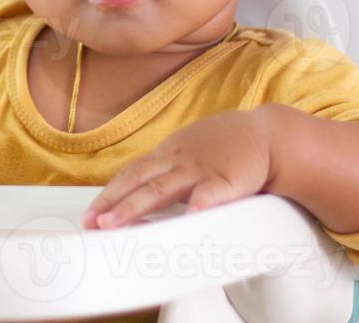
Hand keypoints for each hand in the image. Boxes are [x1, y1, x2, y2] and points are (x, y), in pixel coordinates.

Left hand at [81, 107, 276, 228]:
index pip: (130, 174)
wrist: (269, 135)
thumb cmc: (225, 147)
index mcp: (168, 155)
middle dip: (111, 203)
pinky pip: (211, 193)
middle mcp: (178, 160)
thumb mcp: (188, 152)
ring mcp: (201, 169)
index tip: (89, 214)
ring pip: (162, 189)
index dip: (108, 194)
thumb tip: (136, 193)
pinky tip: (188, 216)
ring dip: (134, 206)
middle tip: (92, 223)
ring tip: (114, 223)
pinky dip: (199, 204)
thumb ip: (165, 171)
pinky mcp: (228, 179)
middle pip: (137, 181)